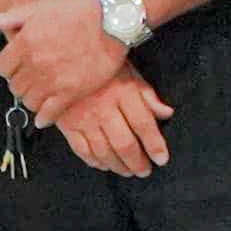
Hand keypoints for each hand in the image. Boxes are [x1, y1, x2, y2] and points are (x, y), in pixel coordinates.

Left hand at [0, 0, 124, 119]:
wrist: (112, 20)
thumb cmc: (78, 10)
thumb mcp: (41, 7)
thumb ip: (13, 17)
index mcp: (25, 43)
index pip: (2, 68)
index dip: (9, 68)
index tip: (17, 68)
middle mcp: (35, 64)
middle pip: (15, 87)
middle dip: (21, 84)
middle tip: (31, 81)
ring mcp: (52, 81)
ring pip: (29, 102)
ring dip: (32, 100)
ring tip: (40, 96)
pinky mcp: (71, 93)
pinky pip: (49, 114)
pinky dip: (44, 118)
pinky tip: (44, 118)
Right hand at [55, 67, 172, 177]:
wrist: (63, 59)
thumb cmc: (101, 65)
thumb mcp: (129, 72)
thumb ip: (147, 94)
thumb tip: (167, 113)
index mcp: (122, 92)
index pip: (143, 123)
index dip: (154, 144)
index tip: (162, 159)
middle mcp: (104, 108)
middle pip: (124, 143)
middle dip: (137, 162)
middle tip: (145, 171)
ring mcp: (84, 118)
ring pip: (104, 151)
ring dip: (118, 166)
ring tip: (128, 172)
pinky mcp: (68, 125)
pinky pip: (82, 150)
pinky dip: (94, 161)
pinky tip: (104, 165)